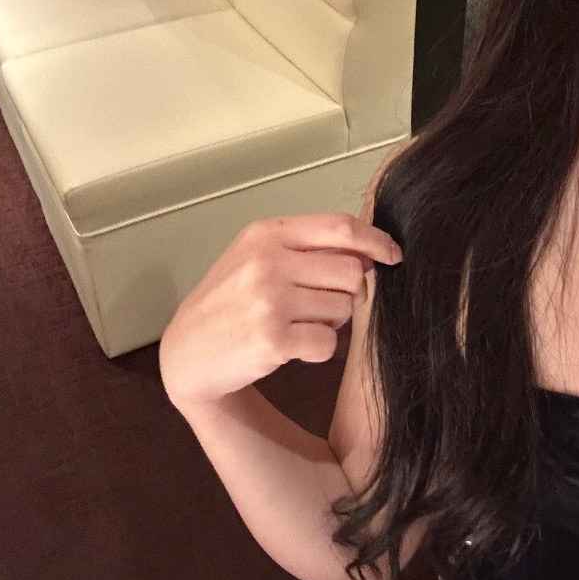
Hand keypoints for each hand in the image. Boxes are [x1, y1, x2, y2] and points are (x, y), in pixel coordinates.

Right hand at [158, 213, 401, 410]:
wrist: (186, 352)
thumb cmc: (228, 303)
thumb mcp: (255, 259)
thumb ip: (305, 249)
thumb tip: (370, 253)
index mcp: (265, 234)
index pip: (339, 227)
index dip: (375, 241)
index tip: (392, 255)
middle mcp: (267, 261)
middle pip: (350, 271)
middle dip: (347, 293)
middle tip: (319, 306)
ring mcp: (268, 300)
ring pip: (343, 308)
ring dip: (330, 322)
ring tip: (295, 324)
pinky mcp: (272, 339)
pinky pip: (328, 343)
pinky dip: (318, 350)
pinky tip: (290, 348)